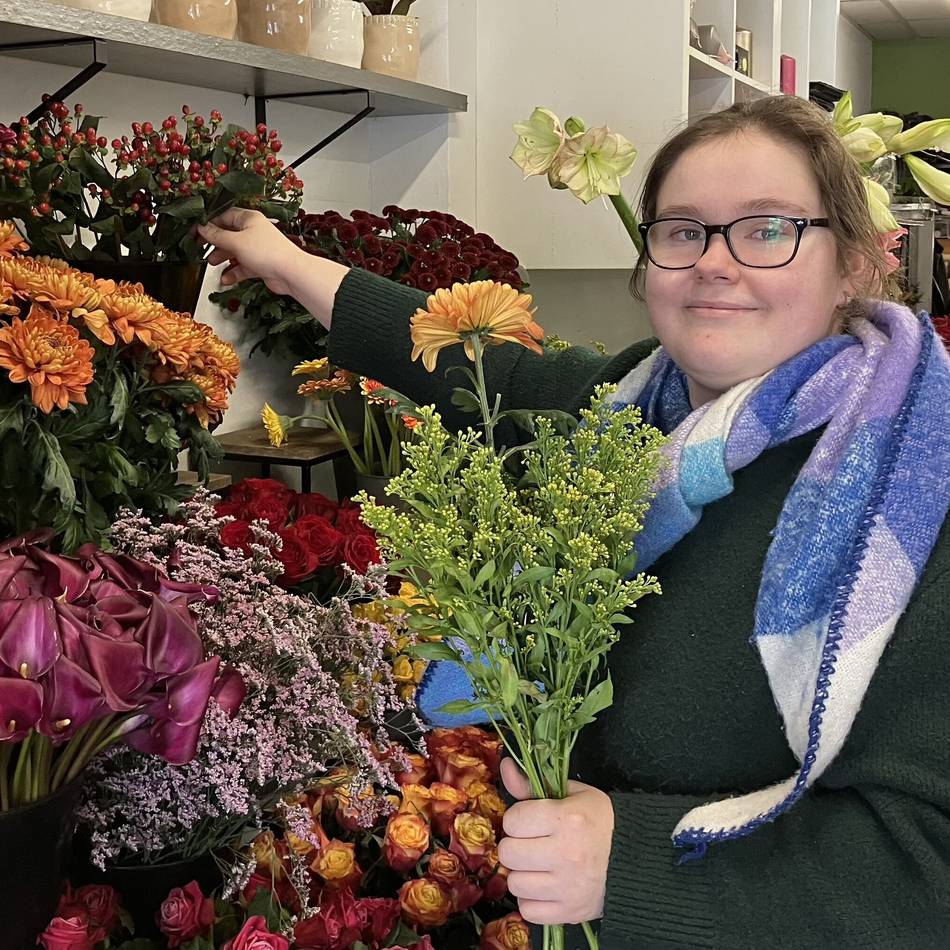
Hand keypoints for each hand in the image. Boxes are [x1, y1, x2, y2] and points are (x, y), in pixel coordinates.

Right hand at [197, 208, 306, 295]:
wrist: (291, 274)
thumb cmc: (268, 253)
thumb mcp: (236, 242)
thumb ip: (216, 236)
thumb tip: (202, 228)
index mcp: (248, 219)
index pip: (223, 216)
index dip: (208, 223)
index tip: (194, 231)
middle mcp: (253, 232)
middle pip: (227, 234)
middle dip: (214, 241)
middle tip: (199, 247)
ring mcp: (257, 248)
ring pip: (234, 251)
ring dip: (222, 257)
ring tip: (211, 262)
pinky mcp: (260, 264)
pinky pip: (242, 267)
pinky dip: (233, 272)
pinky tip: (225, 279)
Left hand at [498, 758, 613, 926]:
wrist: (638, 858)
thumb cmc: (602, 821)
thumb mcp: (572, 794)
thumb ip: (533, 786)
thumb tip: (505, 767)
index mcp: (567, 819)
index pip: (513, 820)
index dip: (518, 819)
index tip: (530, 821)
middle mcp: (566, 854)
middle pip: (509, 853)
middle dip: (516, 845)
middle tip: (531, 843)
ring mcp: (568, 887)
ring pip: (515, 883)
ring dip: (523, 874)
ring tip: (539, 866)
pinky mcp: (570, 912)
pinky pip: (528, 910)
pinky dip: (532, 900)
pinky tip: (545, 886)